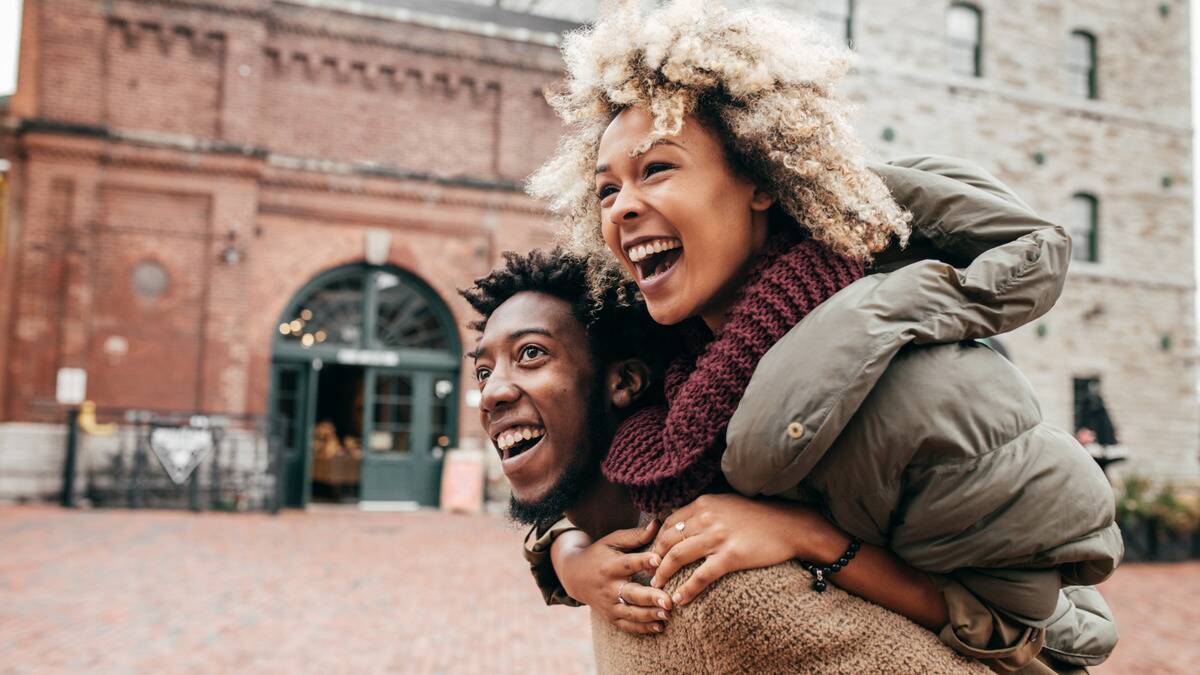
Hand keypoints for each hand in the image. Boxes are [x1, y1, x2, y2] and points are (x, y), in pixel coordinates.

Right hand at [556, 521, 674, 634]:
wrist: (574, 576)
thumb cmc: (600, 554)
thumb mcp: (613, 541)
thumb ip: (636, 536)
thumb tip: (659, 523)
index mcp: (610, 565)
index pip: (628, 563)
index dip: (643, 561)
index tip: (658, 560)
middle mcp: (609, 587)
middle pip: (631, 593)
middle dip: (650, 598)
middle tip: (669, 601)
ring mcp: (609, 604)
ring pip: (631, 613)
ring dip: (650, 615)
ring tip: (668, 614)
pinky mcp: (611, 616)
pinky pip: (627, 625)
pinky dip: (643, 628)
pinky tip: (660, 627)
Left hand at [649, 494, 844, 605]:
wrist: (790, 525)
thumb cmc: (759, 516)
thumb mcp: (727, 503)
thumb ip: (705, 511)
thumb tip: (684, 523)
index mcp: (703, 504)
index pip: (668, 523)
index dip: (655, 541)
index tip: (651, 555)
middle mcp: (706, 518)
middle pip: (667, 540)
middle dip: (653, 559)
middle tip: (647, 574)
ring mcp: (718, 537)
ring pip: (677, 557)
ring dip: (662, 575)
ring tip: (656, 589)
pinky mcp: (731, 556)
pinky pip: (701, 576)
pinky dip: (687, 590)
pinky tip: (680, 600)